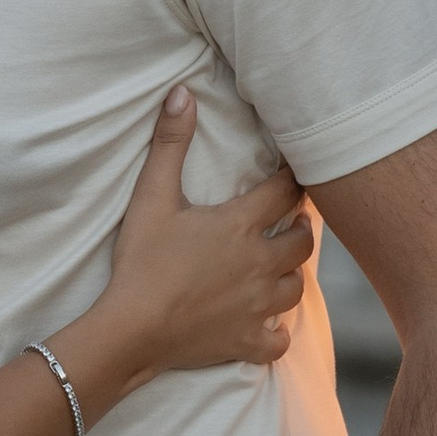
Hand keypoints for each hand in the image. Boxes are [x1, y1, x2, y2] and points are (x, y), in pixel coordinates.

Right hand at [96, 88, 309, 384]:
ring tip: (282, 267)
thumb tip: (182, 93)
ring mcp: (258, 307)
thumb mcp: (152, 196)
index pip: (285, 193)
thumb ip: (170, 143)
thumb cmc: (142, 261)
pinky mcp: (248, 342)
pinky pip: (279, 340)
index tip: (293, 175)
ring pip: (297, 288)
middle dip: (301, 228)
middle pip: (303, 241)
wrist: (133, 328)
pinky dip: (277, 333)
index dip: (292, 180)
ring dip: (292, 274)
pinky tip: (268, 327)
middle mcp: (261, 264)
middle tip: (293, 223)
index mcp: (241, 225)